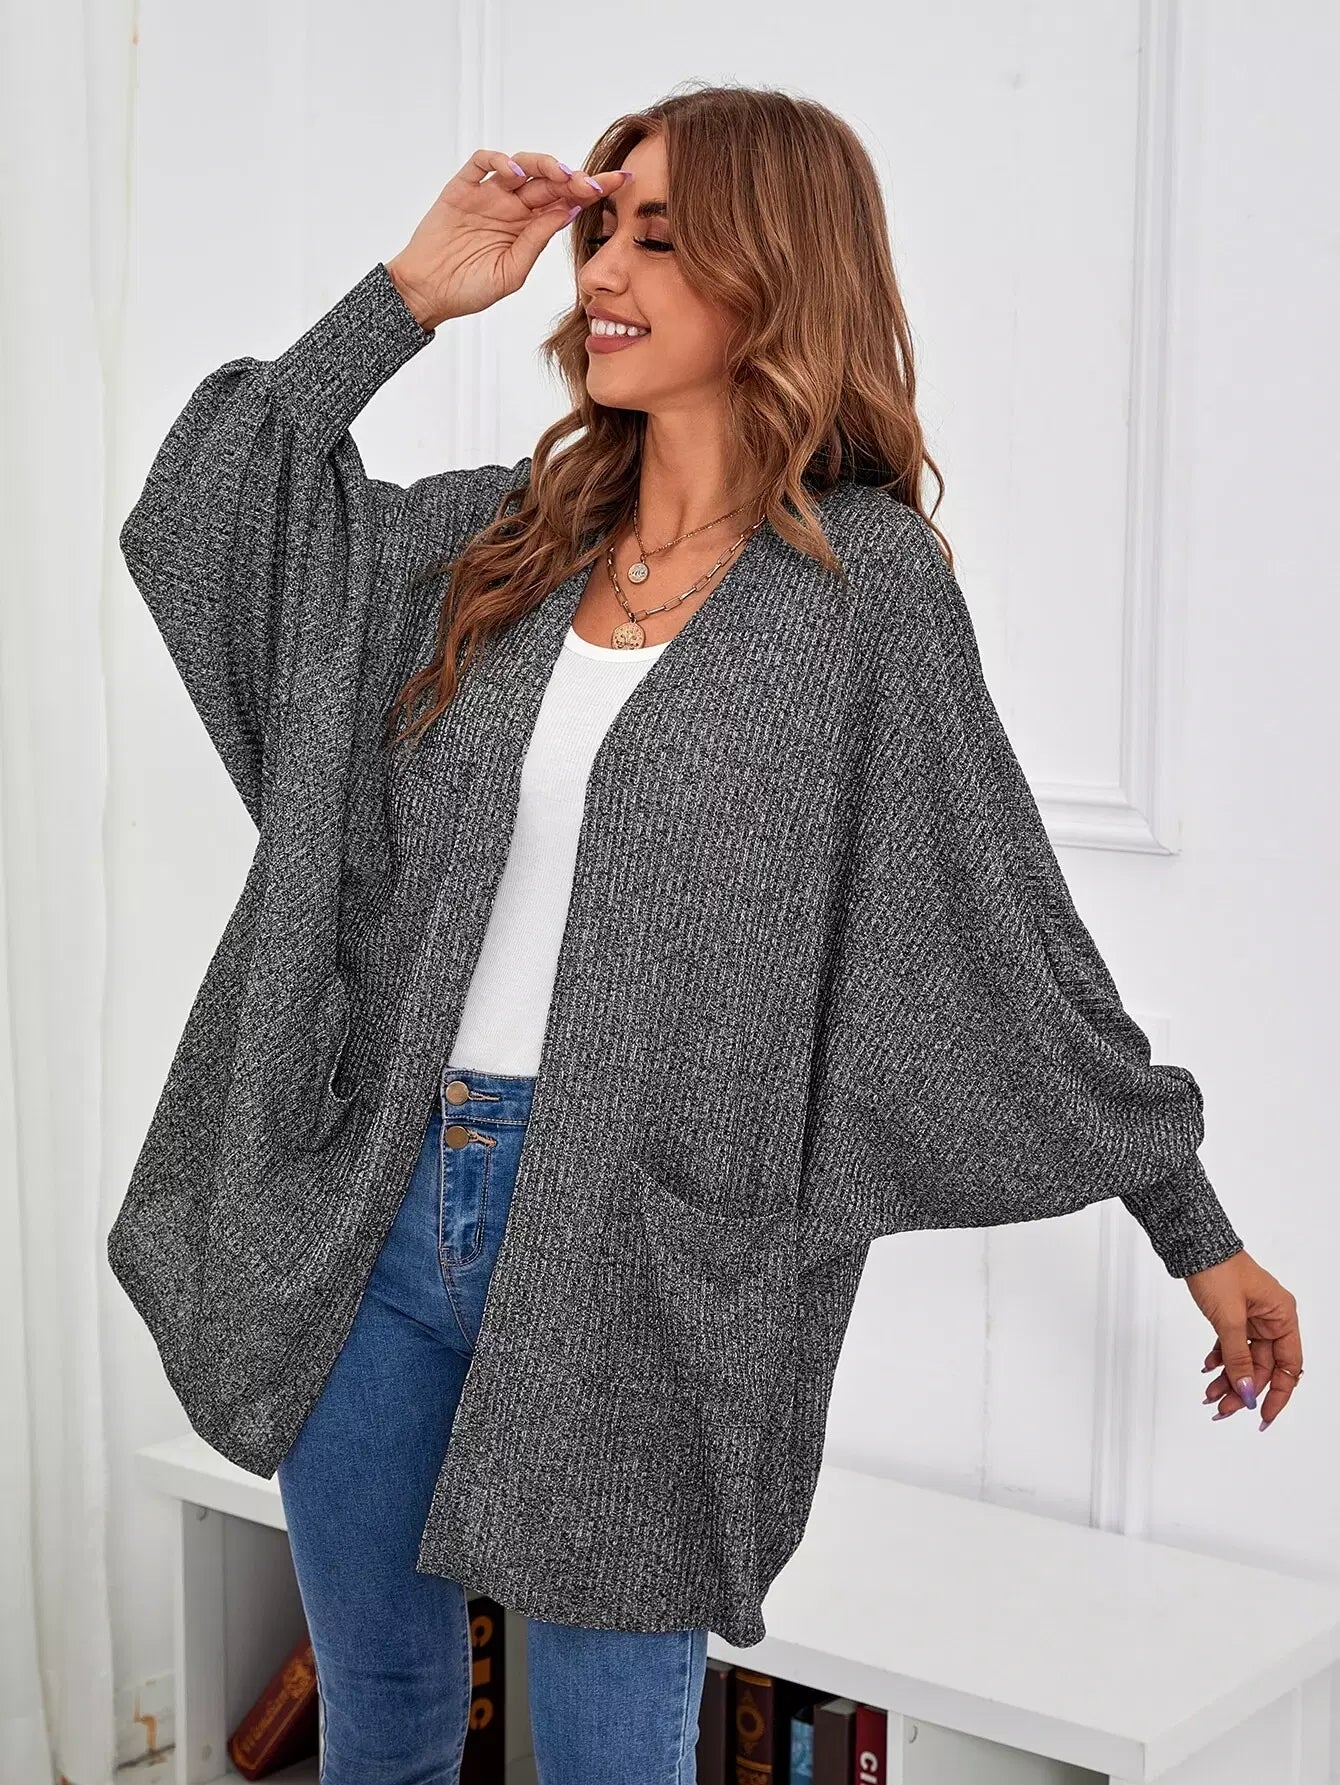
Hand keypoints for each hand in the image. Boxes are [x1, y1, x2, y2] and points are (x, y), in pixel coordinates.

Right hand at [385, 150, 630, 329]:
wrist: (427, 293)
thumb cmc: (468, 289)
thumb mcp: (512, 272)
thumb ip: (537, 240)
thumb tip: (569, 211)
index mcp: (529, 226)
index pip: (566, 200)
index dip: (592, 189)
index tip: (620, 184)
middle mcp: (511, 205)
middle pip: (549, 179)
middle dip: (574, 177)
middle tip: (590, 183)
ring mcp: (487, 194)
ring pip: (521, 164)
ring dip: (543, 164)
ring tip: (558, 175)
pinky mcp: (461, 188)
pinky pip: (482, 162)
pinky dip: (499, 161)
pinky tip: (514, 175)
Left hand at [1187, 1249, 1302, 1428]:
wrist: (1193, 1243)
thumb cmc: (1218, 1269)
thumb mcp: (1229, 1319)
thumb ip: (1237, 1358)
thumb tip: (1246, 1391)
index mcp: (1282, 1317)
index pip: (1288, 1367)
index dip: (1278, 1395)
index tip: (1263, 1416)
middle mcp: (1272, 1318)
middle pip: (1263, 1366)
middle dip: (1243, 1389)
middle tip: (1223, 1408)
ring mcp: (1252, 1317)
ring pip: (1244, 1358)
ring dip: (1228, 1378)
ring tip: (1210, 1394)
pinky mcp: (1233, 1315)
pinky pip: (1231, 1345)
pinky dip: (1220, 1359)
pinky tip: (1208, 1369)